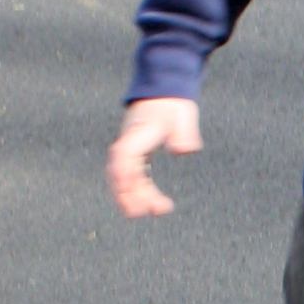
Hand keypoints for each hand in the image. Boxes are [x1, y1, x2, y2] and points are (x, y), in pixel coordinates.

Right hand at [107, 98, 200, 217]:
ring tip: (156, 211)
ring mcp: (129, 150)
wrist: (164, 91)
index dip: (124, 176)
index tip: (133, 191)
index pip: (124, 156)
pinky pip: (132, 178)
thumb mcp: (182, 114)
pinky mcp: (135, 156)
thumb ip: (184, 132)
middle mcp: (127, 143)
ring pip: (123, 178)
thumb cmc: (172, 104)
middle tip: (145, 212)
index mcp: (136, 132)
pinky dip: (140, 192)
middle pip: (119, 172)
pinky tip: (155, 204)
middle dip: (127, 194)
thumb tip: (183, 150)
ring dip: (134, 197)